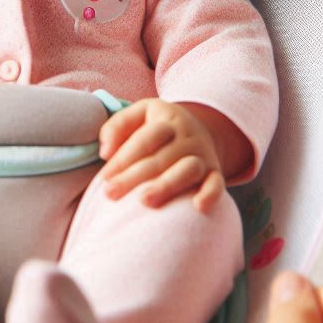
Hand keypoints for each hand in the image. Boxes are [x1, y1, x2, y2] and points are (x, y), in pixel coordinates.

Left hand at [98, 98, 225, 210]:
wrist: (198, 129)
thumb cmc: (157, 127)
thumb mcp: (138, 114)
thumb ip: (116, 126)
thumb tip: (105, 152)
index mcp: (167, 120)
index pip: (145, 139)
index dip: (123, 158)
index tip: (104, 178)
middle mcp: (188, 136)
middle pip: (160, 158)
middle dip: (134, 177)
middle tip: (110, 194)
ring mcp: (203, 155)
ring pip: (188, 170)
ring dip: (166, 186)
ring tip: (145, 201)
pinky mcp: (215, 172)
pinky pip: (217, 183)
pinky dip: (211, 194)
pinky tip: (198, 207)